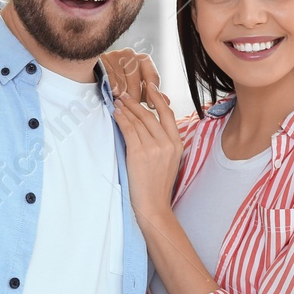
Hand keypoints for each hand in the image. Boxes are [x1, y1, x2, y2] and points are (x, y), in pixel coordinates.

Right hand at [98, 47, 159, 106]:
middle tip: (133, 106)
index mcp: (143, 60)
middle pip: (136, 81)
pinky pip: (111, 80)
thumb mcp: (139, 87)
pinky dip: (113, 89)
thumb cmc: (122, 81)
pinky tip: (113, 93)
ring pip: (123, 82)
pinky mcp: (104, 61)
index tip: (151, 106)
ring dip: (122, 95)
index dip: (152, 93)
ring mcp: (117, 55)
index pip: (152, 76)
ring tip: (122, 101)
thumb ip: (152, 94)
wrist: (99, 72)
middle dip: (135, 96)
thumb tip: (167, 102)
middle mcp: (131, 54)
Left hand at [110, 80, 182, 220]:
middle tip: (124, 95)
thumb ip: (163, 143)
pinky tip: (115, 114)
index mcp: (177, 144)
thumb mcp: (169, 161)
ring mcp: (154, 148)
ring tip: (117, 102)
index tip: (149, 87)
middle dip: (135, 102)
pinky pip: (128, 130)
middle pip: (150, 115)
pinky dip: (121, 119)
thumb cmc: (158, 186)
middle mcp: (167, 143)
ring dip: (125, 109)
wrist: (153, 205)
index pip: (168, 114)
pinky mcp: (139, 153)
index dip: (157, 98)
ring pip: (138, 121)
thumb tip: (148, 126)